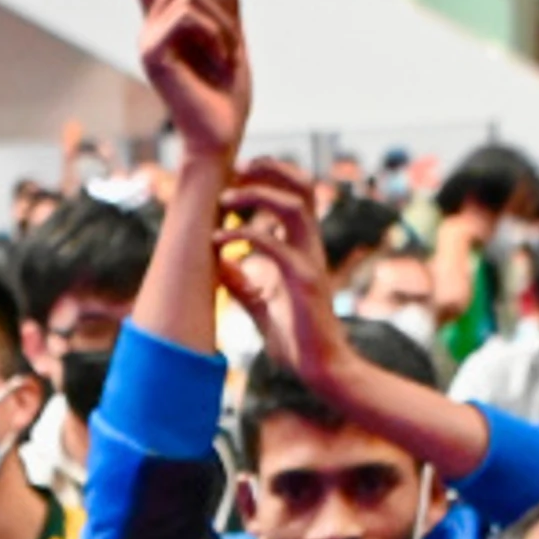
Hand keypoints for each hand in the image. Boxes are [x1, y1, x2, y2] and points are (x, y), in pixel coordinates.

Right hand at [130, 0, 248, 168]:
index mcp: (166, 27)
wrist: (221, 139)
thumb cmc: (227, 99)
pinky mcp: (152, 53)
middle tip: (233, 41)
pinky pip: (188, 15)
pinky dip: (216, 34)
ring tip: (228, 58)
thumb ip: (227, 2)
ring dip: (223, 22)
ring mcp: (147, 41)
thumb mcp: (234, 39)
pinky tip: (222, 61)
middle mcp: (150, 30)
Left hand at [215, 161, 345, 385]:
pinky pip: (275, 245)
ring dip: (256, 195)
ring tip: (224, 200)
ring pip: (293, 205)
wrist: (320, 370)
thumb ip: (242, 282)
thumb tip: (219, 264)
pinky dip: (244, 236)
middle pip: (302, 185)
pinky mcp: (304, 281)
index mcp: (303, 248)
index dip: (269, 175)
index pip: (295, 193)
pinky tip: (218, 242)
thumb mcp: (260, 305)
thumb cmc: (296, 340)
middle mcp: (310, 247)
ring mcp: (310, 261)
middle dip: (269, 169)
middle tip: (235, 170)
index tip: (236, 175)